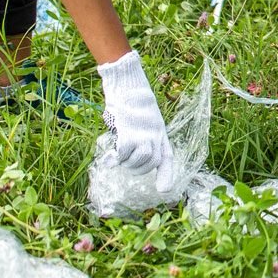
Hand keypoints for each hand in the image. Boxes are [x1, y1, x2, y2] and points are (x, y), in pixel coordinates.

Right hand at [95, 50, 172, 175]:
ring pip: (140, 161)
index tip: (164, 190)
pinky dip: (117, 157)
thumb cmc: (132, 102)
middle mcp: (155, 136)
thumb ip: (140, 137)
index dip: (166, 174)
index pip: (166, 157)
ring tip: (120, 155)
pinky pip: (124, 154)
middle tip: (127, 163)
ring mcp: (144, 136)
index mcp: (159, 133)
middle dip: (138, 168)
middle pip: (151, 163)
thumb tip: (120, 158)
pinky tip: (111, 154)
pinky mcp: (130, 135)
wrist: (128, 87)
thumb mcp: (143, 120)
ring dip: (128, 162)